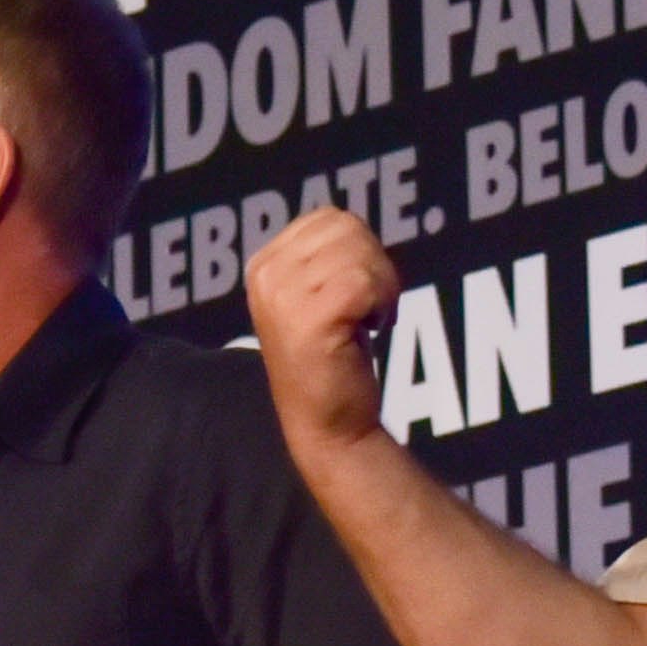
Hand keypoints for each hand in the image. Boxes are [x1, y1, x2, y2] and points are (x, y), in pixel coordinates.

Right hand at [246, 208, 402, 446]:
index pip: (329, 219)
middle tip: (369, 308)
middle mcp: (266, 275)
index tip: (356, 293)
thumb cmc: (331, 362)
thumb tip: (350, 225)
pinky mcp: (310, 319)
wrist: (328, 426)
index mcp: (264, 265)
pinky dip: (382, 304)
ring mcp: (284, 297)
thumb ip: (325, 257)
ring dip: (382, 286)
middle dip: (375, 264)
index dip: (359, 249)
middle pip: (346, 228)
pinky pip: (366, 283)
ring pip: (359, 253)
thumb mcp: (316, 297)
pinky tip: (372, 330)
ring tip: (368, 320)